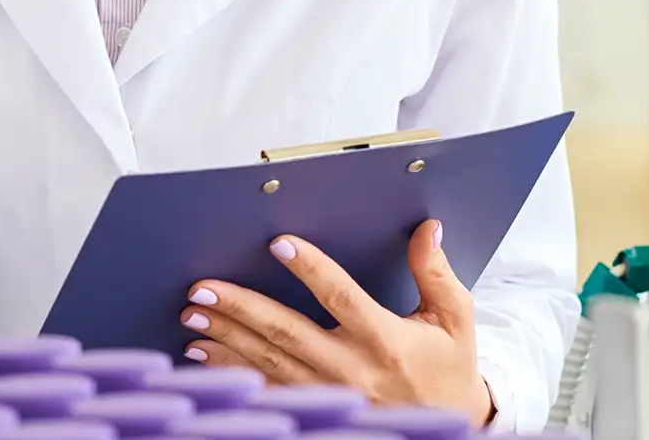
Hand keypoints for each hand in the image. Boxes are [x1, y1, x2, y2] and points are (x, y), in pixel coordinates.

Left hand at [179, 220, 494, 424]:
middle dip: (243, 309)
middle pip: (289, 333)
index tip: (280, 244)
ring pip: (269, 364)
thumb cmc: (448, 368)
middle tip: (204, 289)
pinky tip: (205, 354)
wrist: (450, 428)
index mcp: (386, 340)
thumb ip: (436, 273)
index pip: (343, 298)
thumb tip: (428, 228)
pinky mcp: (318, 410)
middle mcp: (353, 369)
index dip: (311, 270)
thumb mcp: (455, 320)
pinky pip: (267, 390)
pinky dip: (232, 372)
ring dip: (227, 338)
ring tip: (194, 315)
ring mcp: (331, 394)